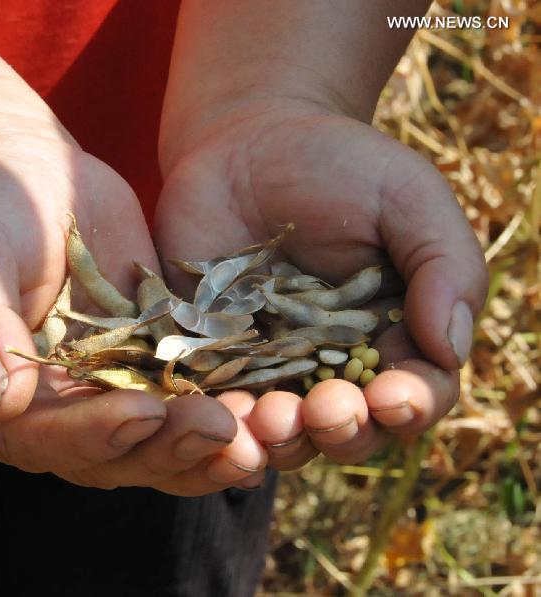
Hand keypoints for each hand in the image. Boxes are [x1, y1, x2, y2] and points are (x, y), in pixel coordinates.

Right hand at [0, 116, 250, 494]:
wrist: (21, 167)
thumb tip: (2, 398)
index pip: (37, 438)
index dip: (90, 436)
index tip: (141, 412)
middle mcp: (49, 408)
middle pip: (107, 454)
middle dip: (164, 448)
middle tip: (218, 429)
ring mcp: (102, 386)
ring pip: (155, 438)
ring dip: (204, 445)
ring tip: (256, 433)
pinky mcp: (147, 356)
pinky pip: (185, 392)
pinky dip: (224, 403)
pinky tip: (268, 403)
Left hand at [154, 98, 486, 466]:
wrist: (244, 141)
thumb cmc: (339, 164)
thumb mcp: (407, 198)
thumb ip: (443, 266)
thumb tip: (450, 350)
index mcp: (392, 335)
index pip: (415, 393)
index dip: (411, 405)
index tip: (395, 396)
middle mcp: (332, 365)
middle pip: (348, 429)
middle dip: (342, 431)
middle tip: (328, 409)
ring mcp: (268, 366)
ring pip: (280, 430)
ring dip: (279, 438)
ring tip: (271, 417)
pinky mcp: (209, 356)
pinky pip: (214, 402)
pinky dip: (217, 419)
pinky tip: (213, 415)